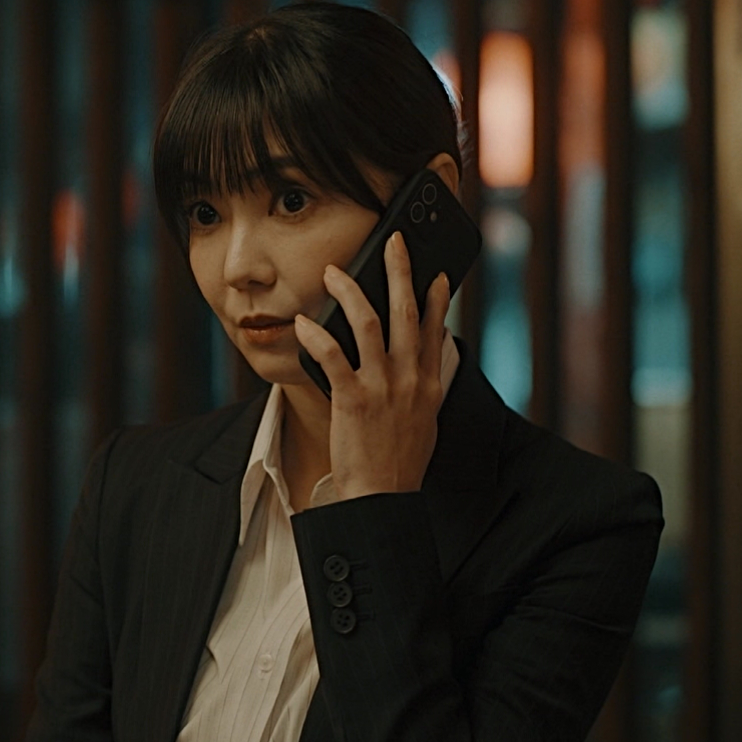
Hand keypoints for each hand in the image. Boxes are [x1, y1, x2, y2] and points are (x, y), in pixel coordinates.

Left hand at [293, 231, 451, 499]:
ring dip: (352, 292)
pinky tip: (304, 323)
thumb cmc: (398, 464)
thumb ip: (422, 389)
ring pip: (369, 324)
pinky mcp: (353, 399)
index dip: (437, 300)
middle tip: (394, 242)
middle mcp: (409, 379)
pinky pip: (333, 356)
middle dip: (400, 273)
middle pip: (407, 313)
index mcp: (428, 385)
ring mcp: (382, 387)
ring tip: (335, 272)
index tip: (436, 275)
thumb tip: (419, 365)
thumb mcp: (423, 423)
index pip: (436, 331)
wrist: (382, 498)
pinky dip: (318, 336)